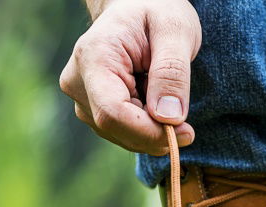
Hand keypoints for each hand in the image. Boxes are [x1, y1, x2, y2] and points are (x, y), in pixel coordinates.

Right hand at [60, 0, 200, 155]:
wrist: (139, 5)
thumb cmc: (158, 11)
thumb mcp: (175, 32)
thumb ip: (172, 73)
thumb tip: (169, 117)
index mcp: (94, 57)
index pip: (113, 113)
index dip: (150, 133)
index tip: (186, 134)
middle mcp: (78, 80)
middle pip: (116, 128)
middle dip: (156, 135)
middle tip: (187, 128)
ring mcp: (82, 96)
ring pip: (120, 135)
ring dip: (152, 132)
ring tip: (166, 99)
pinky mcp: (92, 107)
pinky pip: (121, 132)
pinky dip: (146, 129)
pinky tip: (155, 103)